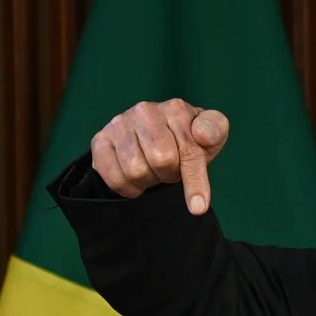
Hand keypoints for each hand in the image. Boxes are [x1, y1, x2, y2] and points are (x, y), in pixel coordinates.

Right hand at [90, 98, 229, 214]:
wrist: (154, 137)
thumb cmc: (187, 139)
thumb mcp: (210, 135)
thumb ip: (215, 131)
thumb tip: (202, 136)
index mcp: (177, 109)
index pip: (188, 151)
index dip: (195, 182)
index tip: (199, 206)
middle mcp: (146, 110)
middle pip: (161, 162)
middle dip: (170, 175)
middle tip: (170, 170)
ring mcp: (120, 123)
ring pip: (136, 171)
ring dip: (149, 181)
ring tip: (153, 170)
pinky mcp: (100, 140)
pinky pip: (114, 178)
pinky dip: (128, 188)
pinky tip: (135, 179)